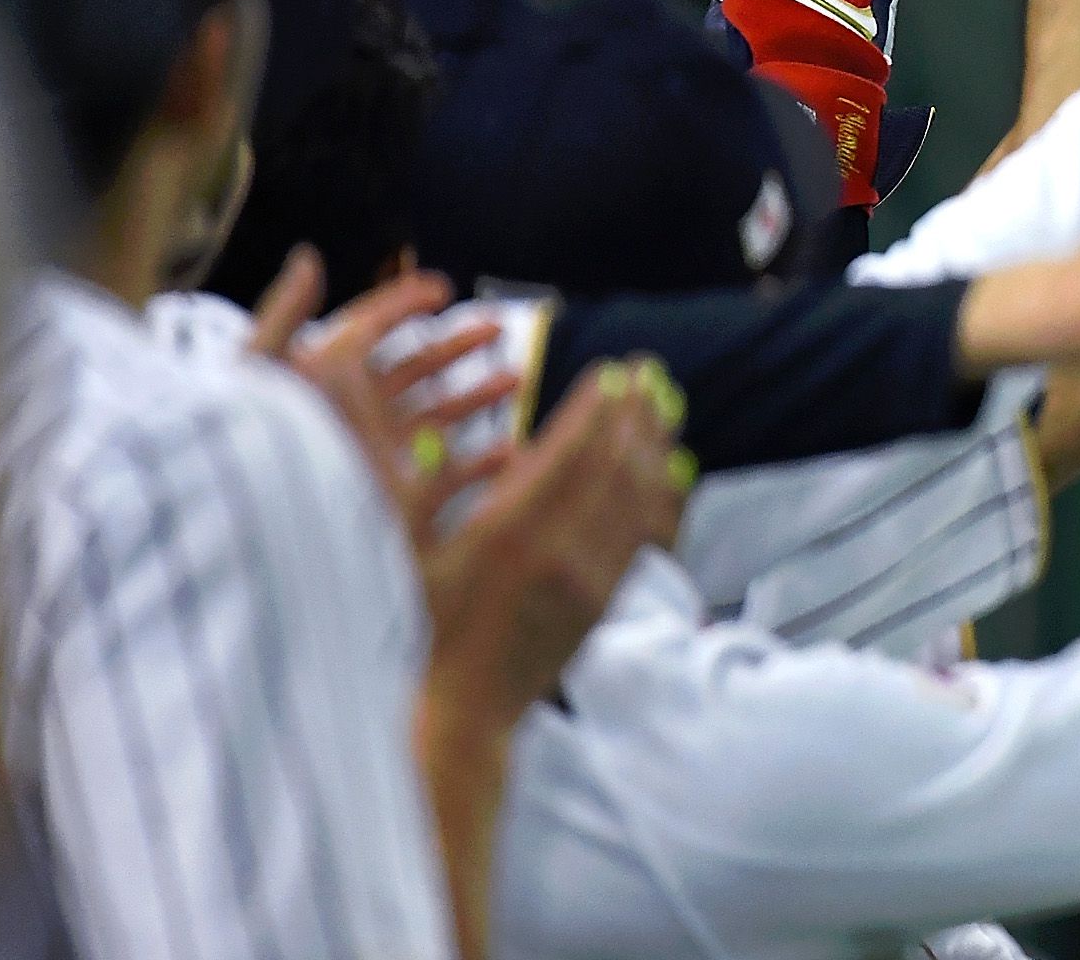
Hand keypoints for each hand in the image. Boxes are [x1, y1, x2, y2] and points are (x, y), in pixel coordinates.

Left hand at [254, 249, 518, 545]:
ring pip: (438, 417)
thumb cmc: (249, 451)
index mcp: (325, 382)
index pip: (369, 330)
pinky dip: (482, 464)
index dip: (403, 303)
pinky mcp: (396, 501)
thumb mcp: (259, 372)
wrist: (259, 535)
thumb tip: (309, 257)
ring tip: (514, 379)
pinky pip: (448, 478)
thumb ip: (283, 313)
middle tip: (496, 326)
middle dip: (456, 346)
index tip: (444, 288)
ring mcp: (378, 457)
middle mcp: (354, 416)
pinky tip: (508, 450)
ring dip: (477, 395)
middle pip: (413, 370)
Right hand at [421, 359, 685, 724]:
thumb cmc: (423, 626)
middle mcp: (557, 553)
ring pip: (636, 496)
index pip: (568, 453)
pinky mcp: (605, 601)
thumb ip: (435, 494)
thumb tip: (453, 436)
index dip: (595, 407)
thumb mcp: (412, 556)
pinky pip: (643, 533)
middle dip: (633, 412)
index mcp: (506, 535)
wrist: (465, 710)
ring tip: (664, 402)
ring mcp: (588, 579)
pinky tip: (667, 463)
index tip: (612, 371)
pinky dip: (659, 491)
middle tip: (646, 369)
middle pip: (612, 465)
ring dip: (653, 443)